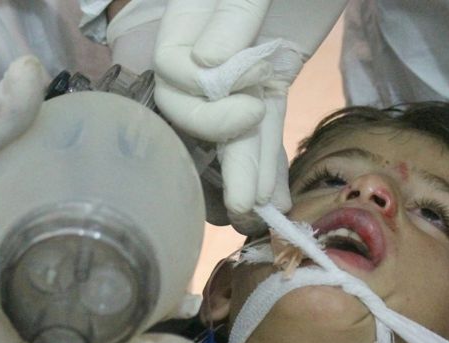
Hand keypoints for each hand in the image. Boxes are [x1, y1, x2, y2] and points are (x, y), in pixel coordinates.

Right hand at [153, 0, 346, 233]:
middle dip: (220, 148)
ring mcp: (245, 63)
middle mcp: (211, 43)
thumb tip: (202, 67)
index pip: (173, 69)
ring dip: (246, 171)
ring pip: (236, 126)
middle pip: (194, 108)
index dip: (199, 96)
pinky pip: (268, 122)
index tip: (248, 94)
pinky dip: (270, 158)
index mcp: (193, 12)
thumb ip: (233, 10)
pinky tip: (274, 198)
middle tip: (249, 188)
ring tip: (254, 215)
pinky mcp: (276, 74)